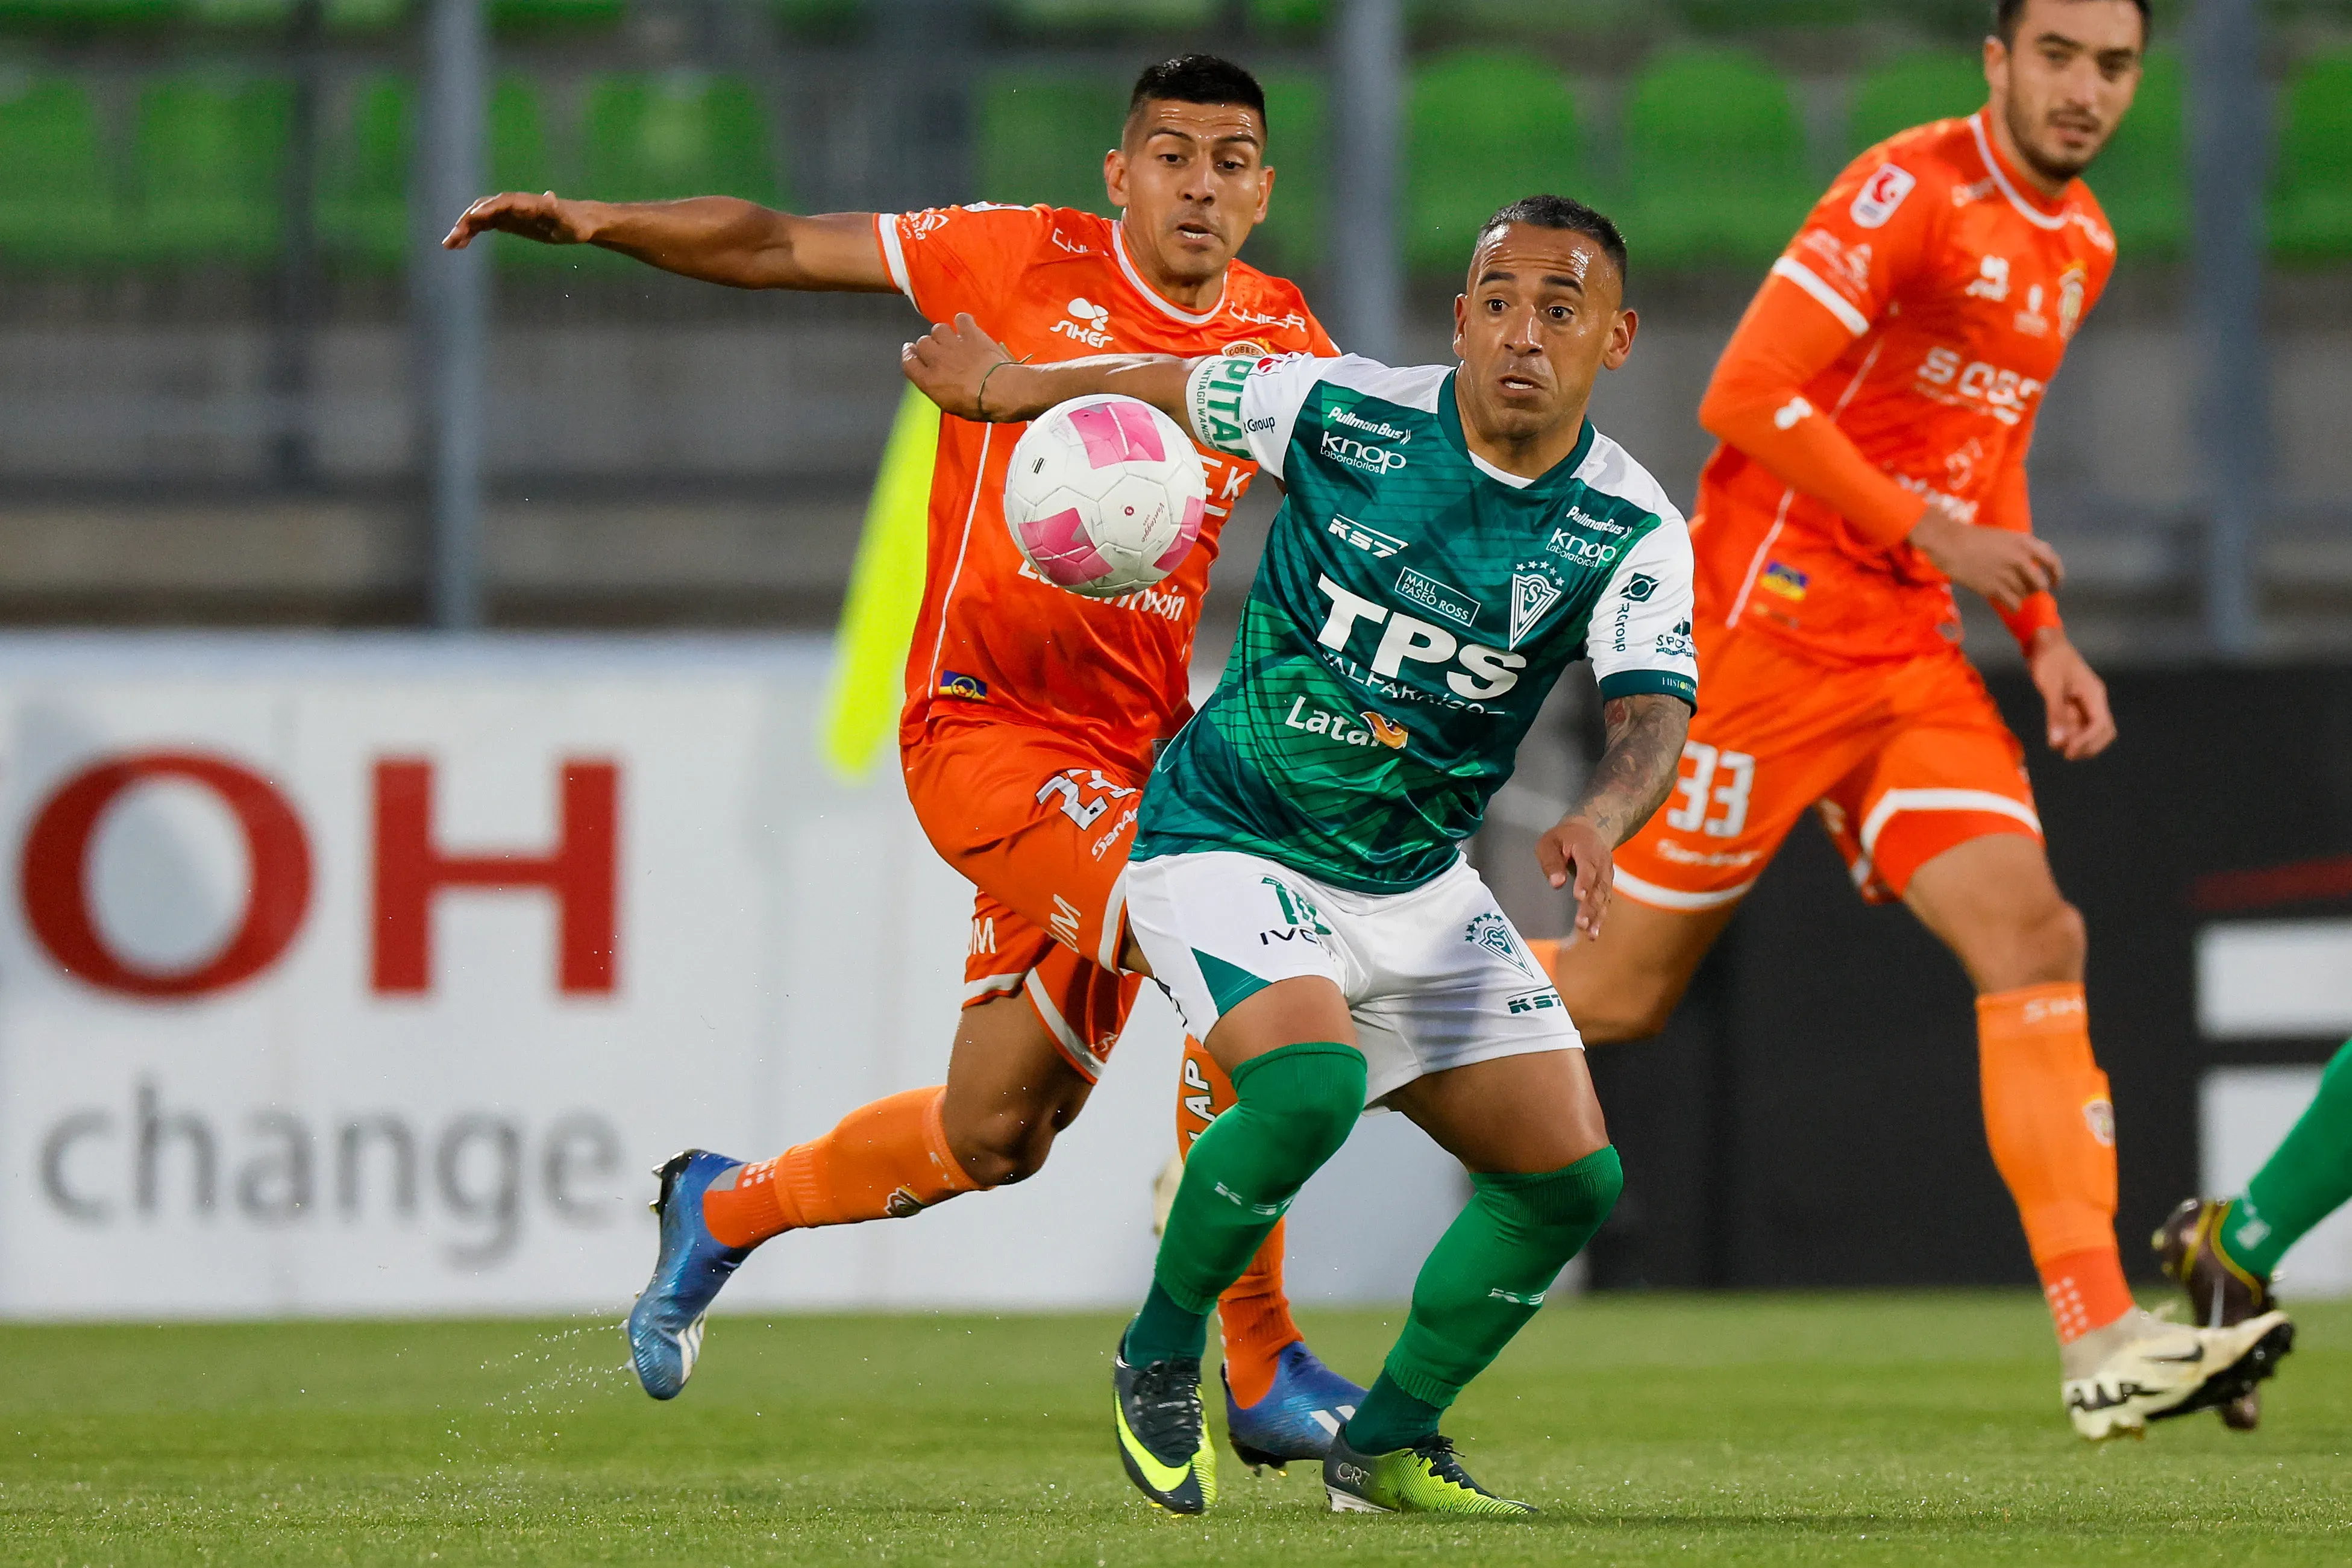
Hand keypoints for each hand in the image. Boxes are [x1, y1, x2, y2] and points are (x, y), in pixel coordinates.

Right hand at [444, 191, 592, 249]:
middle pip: (484, 208)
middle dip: (468, 221)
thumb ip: (556, 211)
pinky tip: (459, 246)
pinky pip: (483, 225)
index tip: (472, 218)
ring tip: (448, 245)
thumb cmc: (574, 224)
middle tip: (453, 238)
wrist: (577, 223)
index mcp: (525, 203)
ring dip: (463, 229)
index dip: (487, 209)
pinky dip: (470, 233)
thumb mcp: (568, 221)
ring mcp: (507, 212)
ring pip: (479, 217)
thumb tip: (550, 197)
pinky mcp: (506, 221)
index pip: (501, 202)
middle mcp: (512, 204)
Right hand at [901, 313, 1027, 420]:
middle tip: (938, 350)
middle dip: (929, 345)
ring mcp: (953, 344)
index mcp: (929, 381)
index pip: (909, 362)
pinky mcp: (971, 335)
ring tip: (953, 340)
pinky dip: (963, 321)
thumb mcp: (951, 406)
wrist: (1000, 391)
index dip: (909, 355)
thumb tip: (938, 383)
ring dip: (944, 333)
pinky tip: (966, 327)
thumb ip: (938, 389)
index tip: (911, 351)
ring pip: (938, 328)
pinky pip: (961, 319)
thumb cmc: (979, 405)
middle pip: (922, 342)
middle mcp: (937, 359)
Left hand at [1536, 815, 1614, 938]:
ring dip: (1597, 916)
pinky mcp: (1607, 884)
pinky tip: (1593, 932)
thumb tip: (1557, 883)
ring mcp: (1607, 874)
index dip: (1584, 882)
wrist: (1592, 829)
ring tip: (1589, 934)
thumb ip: (1552, 861)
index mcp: (1587, 849)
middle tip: (1581, 923)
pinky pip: (1605, 901)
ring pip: (1604, 897)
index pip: (1587, 868)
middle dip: (1590, 907)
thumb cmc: (1564, 837)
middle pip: (1598, 887)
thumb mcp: (1550, 842)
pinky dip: (1600, 917)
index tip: (1578, 897)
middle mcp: (1601, 863)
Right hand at [1907, 497, 2063, 611]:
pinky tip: (2008, 604)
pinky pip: (2013, 604)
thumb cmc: (1973, 537)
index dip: (2058, 574)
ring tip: (2012, 594)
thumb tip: (2033, 562)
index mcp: (2025, 543)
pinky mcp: (1993, 589)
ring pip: (2026, 594)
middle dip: (2037, 589)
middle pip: (2040, 583)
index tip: (2057, 583)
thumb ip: (2021, 548)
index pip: (2052, 561)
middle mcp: (2020, 559)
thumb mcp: (2004, 536)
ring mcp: (2007, 575)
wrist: (1949, 543)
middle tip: (2030, 591)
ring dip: (2022, 596)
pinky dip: (2013, 606)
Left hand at [2028, 628, 2114, 759]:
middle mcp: (2094, 699)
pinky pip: (2078, 723)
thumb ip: (2055, 714)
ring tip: (2058, 748)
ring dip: (2078, 741)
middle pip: (2103, 731)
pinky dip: (2070, 733)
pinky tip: (2055, 738)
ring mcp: (2085, 701)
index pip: (2101, 725)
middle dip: (2089, 746)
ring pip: (2090, 729)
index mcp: (2094, 694)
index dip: (2087, 742)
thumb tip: (2057, 742)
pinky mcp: (2074, 701)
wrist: (2044, 643)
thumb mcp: (2051, 686)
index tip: (2068, 751)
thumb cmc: (2049, 660)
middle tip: (2068, 754)